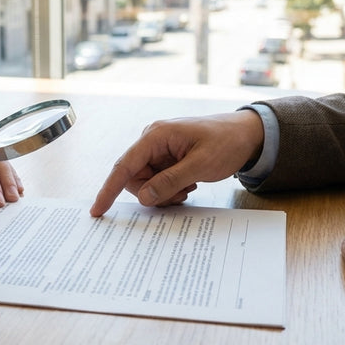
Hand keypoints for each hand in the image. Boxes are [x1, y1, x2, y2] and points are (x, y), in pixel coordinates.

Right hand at [90, 110, 264, 215]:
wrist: (247, 134)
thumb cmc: (226, 142)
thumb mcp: (200, 165)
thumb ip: (170, 181)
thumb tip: (144, 197)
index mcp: (156, 136)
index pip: (124, 166)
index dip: (108, 189)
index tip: (97, 210)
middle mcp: (152, 141)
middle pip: (134, 179)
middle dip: (153, 193)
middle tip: (181, 194)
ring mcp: (158, 150)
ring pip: (145, 184)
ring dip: (164, 193)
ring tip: (188, 188)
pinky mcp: (166, 158)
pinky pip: (156, 182)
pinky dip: (169, 190)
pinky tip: (188, 185)